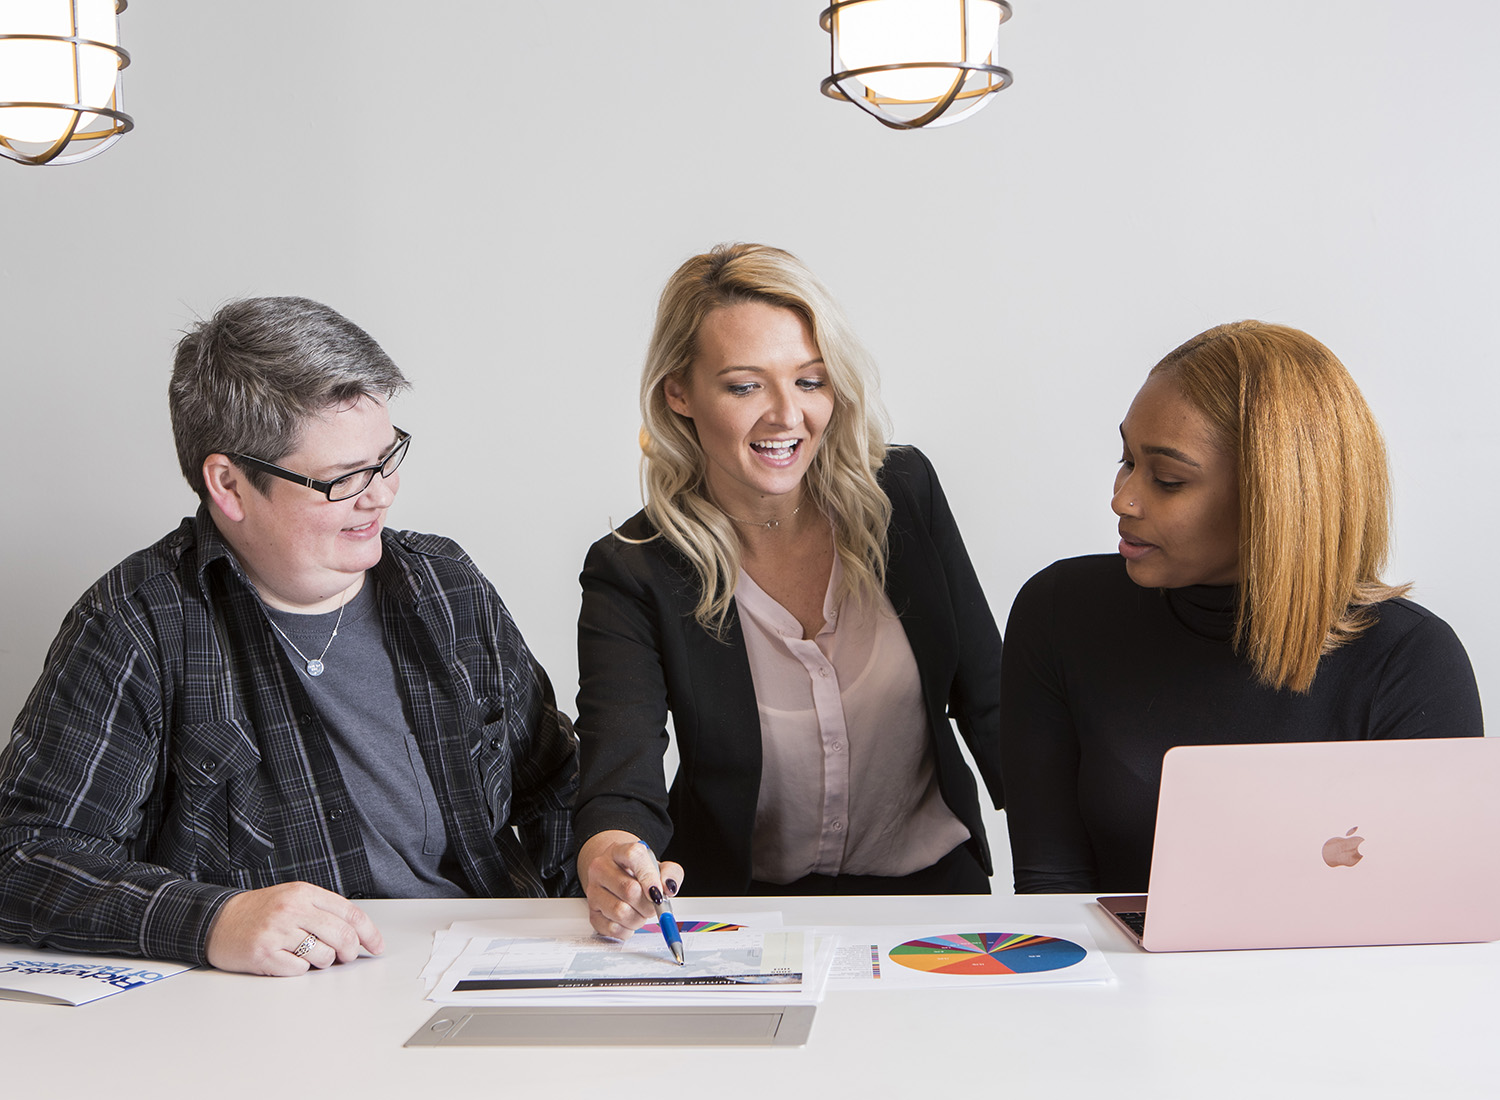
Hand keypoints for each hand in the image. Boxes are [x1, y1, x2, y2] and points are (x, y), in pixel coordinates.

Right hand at [204, 881, 384, 975]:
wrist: (217, 921)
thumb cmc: (260, 912)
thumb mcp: (294, 898)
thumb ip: (324, 911)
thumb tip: (357, 935)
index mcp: (304, 893)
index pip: (350, 913)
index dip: (369, 933)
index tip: (377, 946)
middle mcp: (292, 909)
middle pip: (342, 936)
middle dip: (350, 952)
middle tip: (345, 957)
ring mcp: (277, 932)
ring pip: (323, 955)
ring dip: (322, 961)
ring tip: (306, 954)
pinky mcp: (264, 955)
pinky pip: (299, 970)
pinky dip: (299, 970)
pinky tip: (286, 960)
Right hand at [577, 830, 684, 939]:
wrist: (616, 877)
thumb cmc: (638, 873)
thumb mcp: (659, 867)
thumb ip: (671, 873)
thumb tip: (669, 888)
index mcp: (618, 851)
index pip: (633, 856)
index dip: (648, 876)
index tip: (658, 892)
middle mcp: (601, 868)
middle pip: (629, 890)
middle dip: (648, 904)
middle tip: (653, 905)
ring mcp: (593, 891)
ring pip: (620, 912)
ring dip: (639, 918)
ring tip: (640, 912)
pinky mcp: (592, 913)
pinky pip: (613, 928)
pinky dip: (627, 929)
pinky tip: (629, 920)